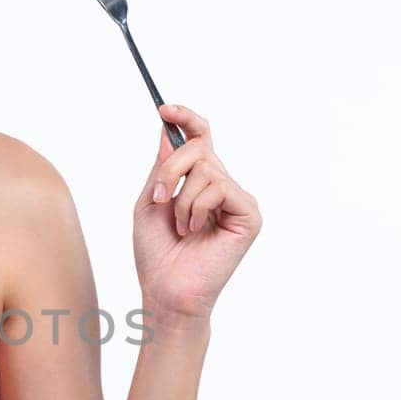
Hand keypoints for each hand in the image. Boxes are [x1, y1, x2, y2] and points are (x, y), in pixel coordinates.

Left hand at [133, 102, 261, 320]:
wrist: (166, 290)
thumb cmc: (157, 253)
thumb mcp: (151, 200)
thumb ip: (163, 166)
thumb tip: (168, 128)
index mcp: (199, 183)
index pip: (200, 139)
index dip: (186, 119)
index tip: (164, 109)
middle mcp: (222, 186)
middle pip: (199, 147)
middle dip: (170, 171)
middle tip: (159, 200)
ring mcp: (237, 199)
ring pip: (207, 168)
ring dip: (181, 200)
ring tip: (181, 227)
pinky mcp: (249, 214)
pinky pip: (219, 188)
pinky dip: (197, 208)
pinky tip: (196, 231)